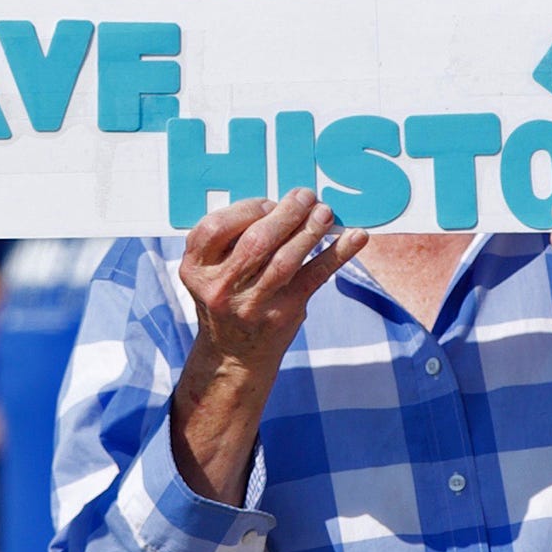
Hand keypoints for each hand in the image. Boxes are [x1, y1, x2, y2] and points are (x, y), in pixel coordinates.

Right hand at [170, 190, 365, 503]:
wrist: (233, 356)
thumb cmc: (227, 299)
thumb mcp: (211, 272)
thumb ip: (230, 241)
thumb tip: (284, 203)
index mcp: (196, 270)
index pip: (216, 228)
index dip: (245, 209)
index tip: (268, 203)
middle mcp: (220, 288)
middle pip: (256, 241)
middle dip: (286, 213)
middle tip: (305, 196)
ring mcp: (252, 304)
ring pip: (286, 259)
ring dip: (311, 230)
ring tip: (325, 212)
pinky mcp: (283, 314)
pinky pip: (314, 277)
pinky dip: (337, 254)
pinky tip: (356, 237)